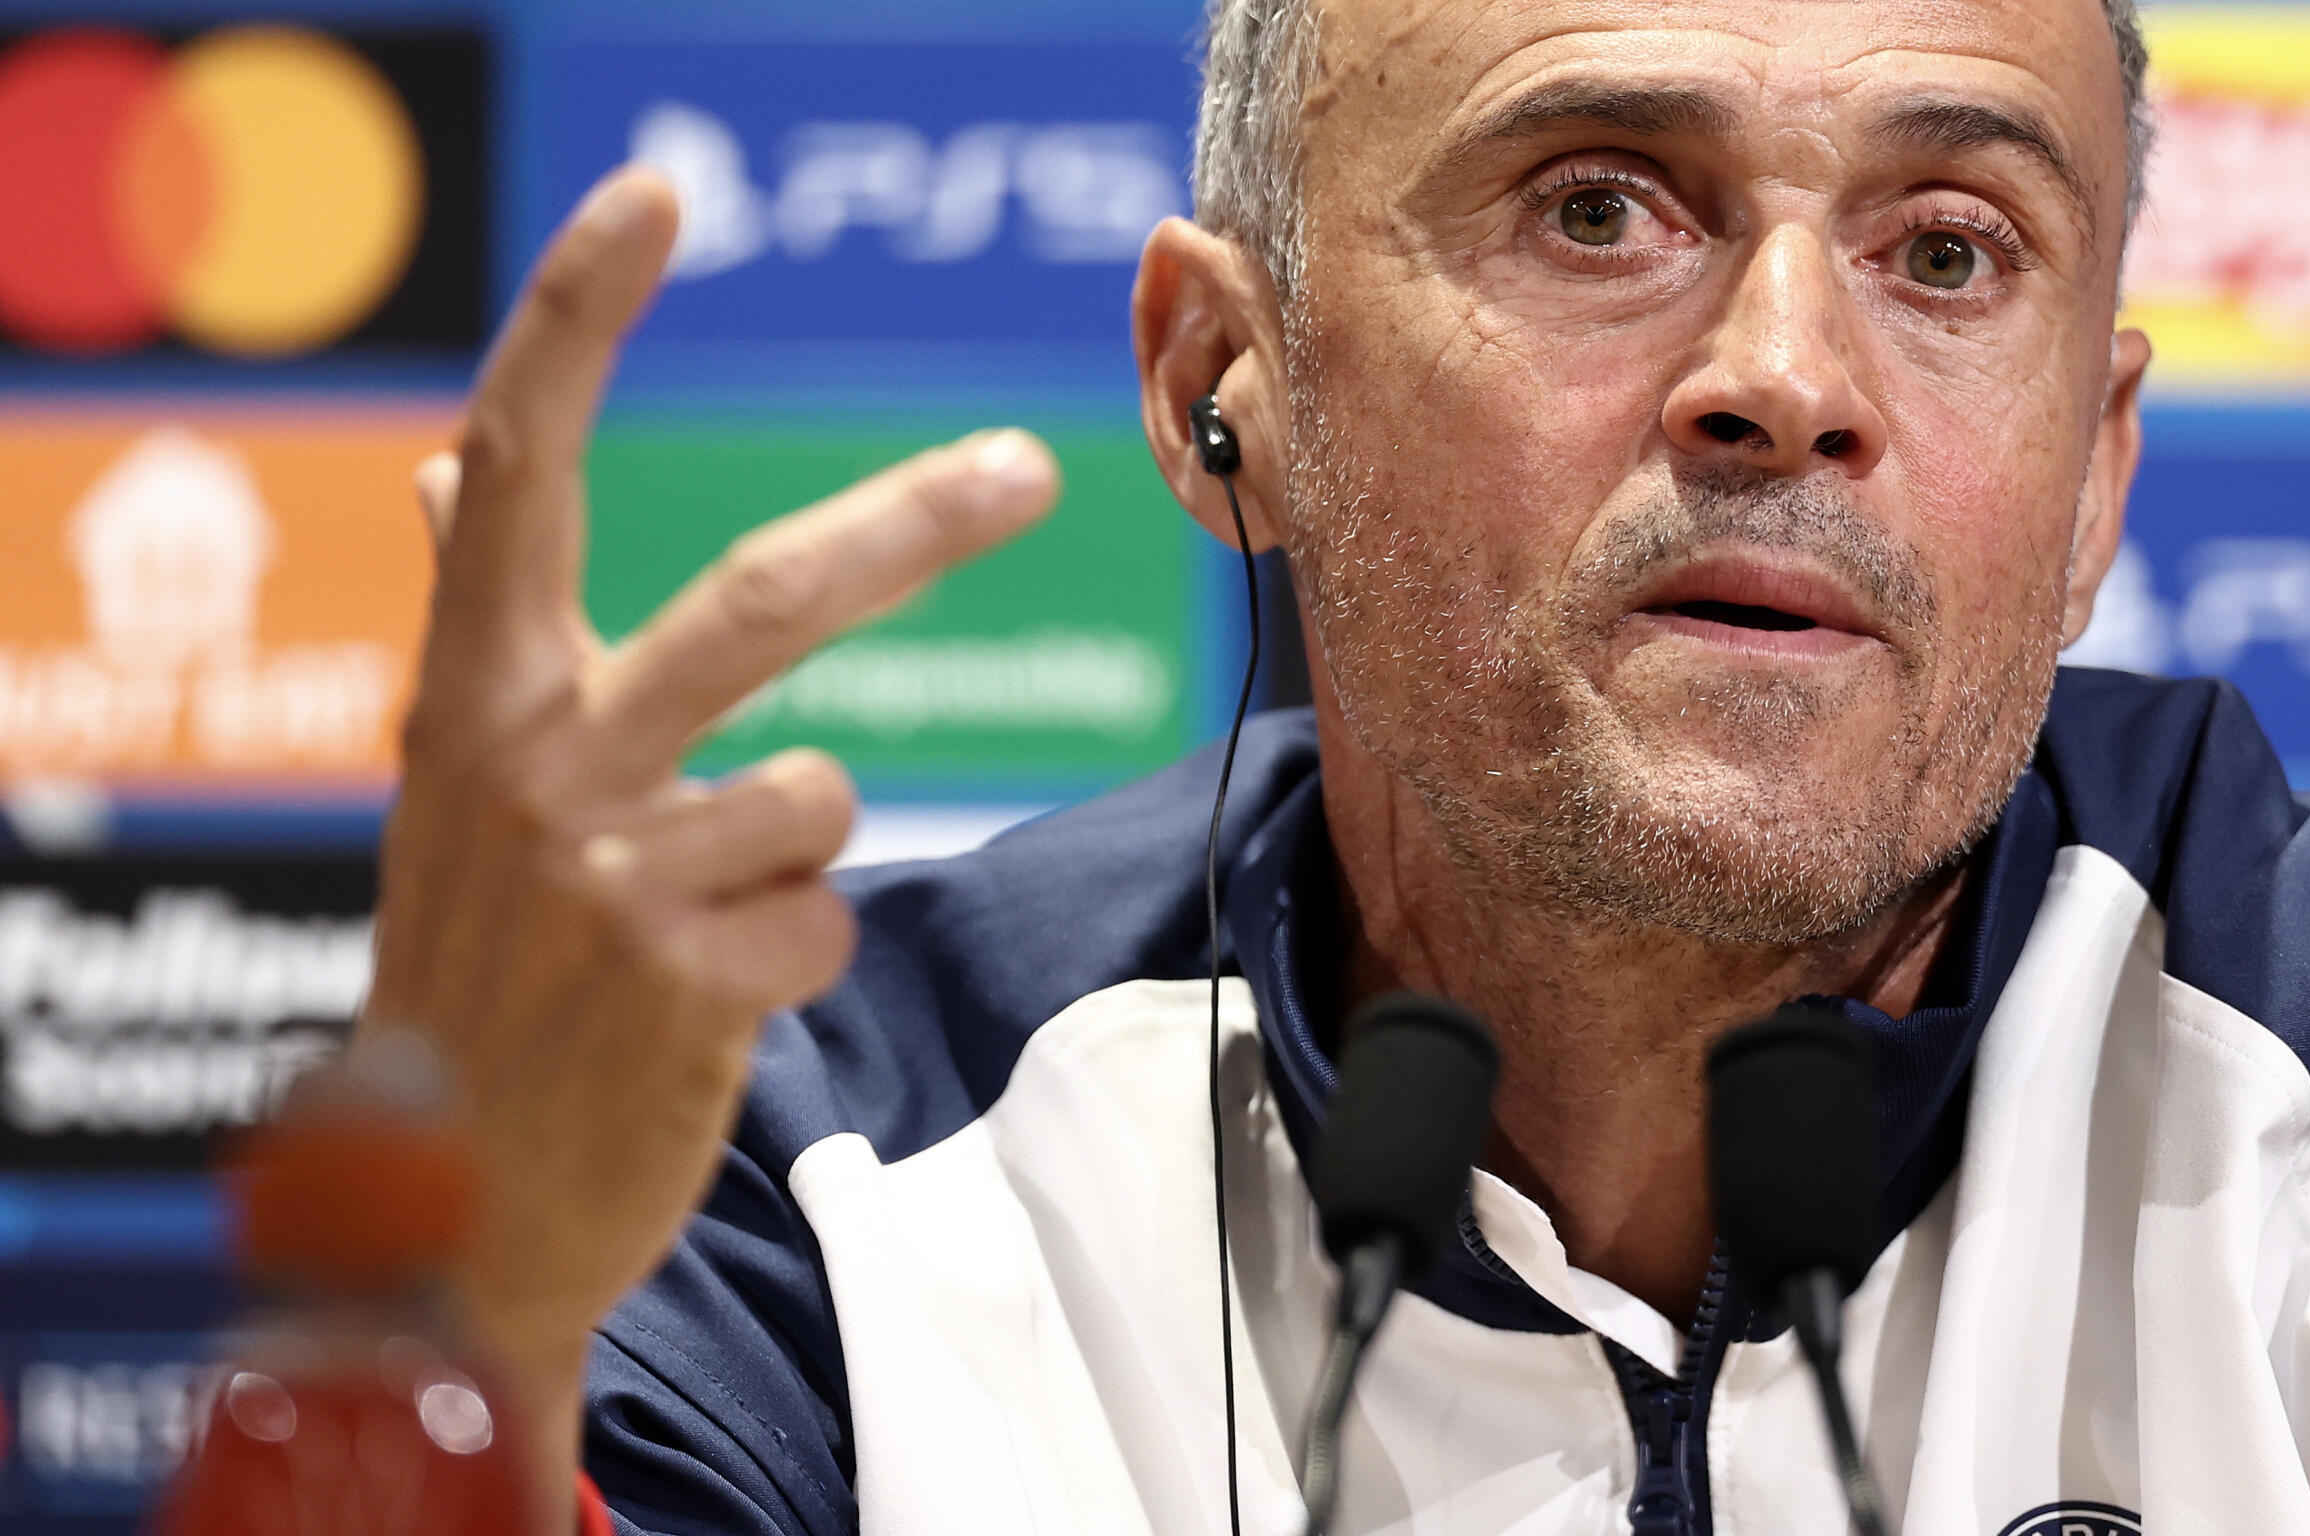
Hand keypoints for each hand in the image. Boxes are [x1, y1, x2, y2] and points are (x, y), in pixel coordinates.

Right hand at [362, 166, 1057, 1525]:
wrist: (447, 1208)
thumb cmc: (469, 967)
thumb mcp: (445, 787)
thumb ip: (473, 629)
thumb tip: (448, 479)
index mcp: (469, 694)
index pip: (516, 464)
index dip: (577, 318)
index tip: (657, 196)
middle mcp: (531, 763)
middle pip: (762, 597)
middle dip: (911, 522)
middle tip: (1027, 464)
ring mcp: (610, 878)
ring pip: (825, 789)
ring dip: (797, 851)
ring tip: (696, 921)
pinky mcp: (690, 984)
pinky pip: (828, 913)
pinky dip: (796, 949)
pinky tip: (704, 1000)